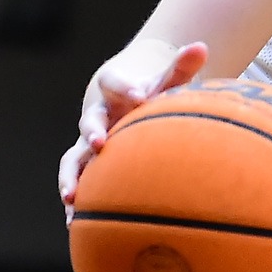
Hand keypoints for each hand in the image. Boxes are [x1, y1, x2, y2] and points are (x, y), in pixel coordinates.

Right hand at [57, 38, 209, 217]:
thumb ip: (182, 65)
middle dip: (92, 130)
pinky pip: (79, 184)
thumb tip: (200, 46)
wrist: (126, 101)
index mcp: (115, 91)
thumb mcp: (167, 79)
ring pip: (73, 159)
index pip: (115, 83)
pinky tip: (75, 225)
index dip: (125, 88)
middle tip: (98, 142)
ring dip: (71, 176)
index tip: (139, 95)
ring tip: (71, 197)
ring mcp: (89, 144)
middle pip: (89, 120)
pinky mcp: (89, 167)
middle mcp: (98, 116)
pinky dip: (77, 203)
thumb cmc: (152, 92)